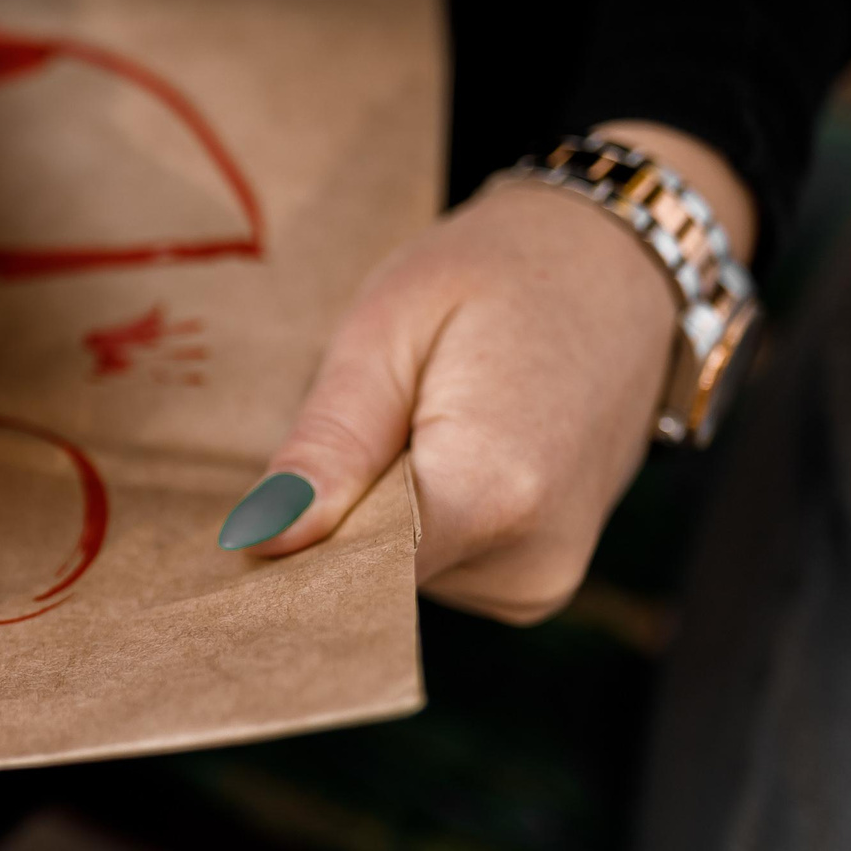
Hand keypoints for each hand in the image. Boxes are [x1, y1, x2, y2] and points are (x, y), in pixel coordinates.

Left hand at [220, 122, 754, 621]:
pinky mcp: (538, 581)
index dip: (281, 558)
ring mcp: (542, 582)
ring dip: (369, 517)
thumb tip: (261, 540)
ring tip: (404, 423)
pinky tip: (429, 451)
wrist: (619, 268)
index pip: (349, 579)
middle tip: (323, 434)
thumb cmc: (498, 276)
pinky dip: (409, 523)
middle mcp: (530, 561)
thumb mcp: (388, 331)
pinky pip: (435, 567)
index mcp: (494, 492)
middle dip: (326, 523)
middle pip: (369, 580)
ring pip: (397, 577)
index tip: (231, 534)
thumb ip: (330, 445)